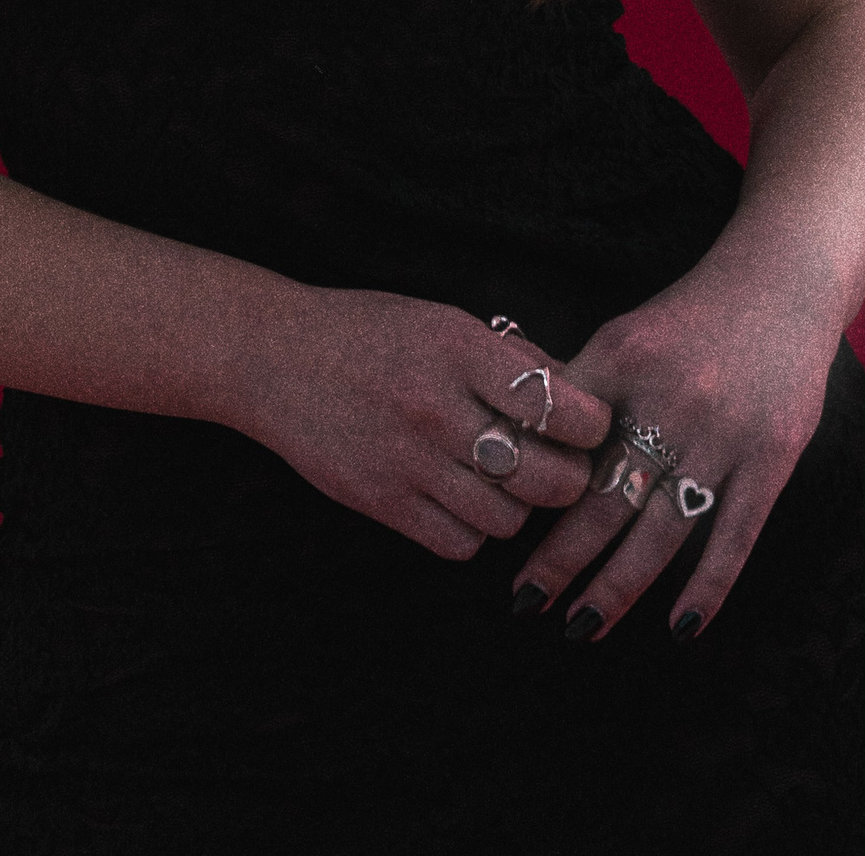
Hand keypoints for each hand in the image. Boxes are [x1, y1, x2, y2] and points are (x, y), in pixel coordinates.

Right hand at [242, 286, 613, 560]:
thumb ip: (510, 358)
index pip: (560, 408)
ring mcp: (407, 461)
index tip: (587, 425)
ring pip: (506, 520)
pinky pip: (458, 544)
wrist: (274, 357)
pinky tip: (462, 499)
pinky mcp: (381, 502)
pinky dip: (472, 530)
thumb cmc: (367, 331)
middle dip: (568, 479)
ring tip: (506, 482)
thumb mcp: (442, 320)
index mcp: (458, 348)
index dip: (590, 425)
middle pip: (545, 478)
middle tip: (562, 466)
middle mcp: (436, 406)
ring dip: (518, 508)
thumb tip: (577, 396)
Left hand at [510, 256, 841, 640]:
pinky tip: (679, 628)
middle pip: (601, 497)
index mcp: (620, 362)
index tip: (498, 534)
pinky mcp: (770, 457)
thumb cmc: (690, 317)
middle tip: (523, 602)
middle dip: (559, 558)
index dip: (528, 490)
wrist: (781, 285)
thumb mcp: (625, 336)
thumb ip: (582, 389)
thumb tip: (522, 442)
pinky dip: (708, 586)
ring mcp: (721, 434)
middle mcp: (667, 400)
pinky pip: (735, 534)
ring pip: (660, 530)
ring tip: (580, 626)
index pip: (560, 440)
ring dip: (617, 586)